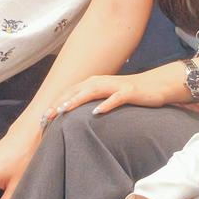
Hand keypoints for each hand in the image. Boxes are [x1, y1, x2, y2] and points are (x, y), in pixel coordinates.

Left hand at [46, 67, 186, 119]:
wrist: (156, 85)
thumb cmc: (130, 93)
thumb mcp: (107, 96)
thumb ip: (92, 102)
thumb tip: (74, 116)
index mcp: (94, 82)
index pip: (71, 92)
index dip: (56, 102)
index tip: (42, 117)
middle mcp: (102, 81)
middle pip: (76, 91)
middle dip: (60, 102)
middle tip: (46, 116)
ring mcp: (116, 85)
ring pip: (92, 91)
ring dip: (77, 100)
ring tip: (63, 111)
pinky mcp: (130, 91)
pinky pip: (116, 98)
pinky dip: (106, 104)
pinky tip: (97, 112)